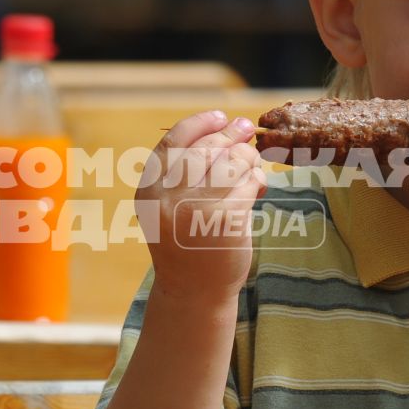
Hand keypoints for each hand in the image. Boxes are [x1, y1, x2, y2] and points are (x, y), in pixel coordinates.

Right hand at [137, 109, 267, 299]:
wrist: (193, 290)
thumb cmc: (185, 242)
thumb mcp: (169, 206)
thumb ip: (185, 173)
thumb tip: (227, 130)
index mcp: (150, 190)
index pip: (174, 141)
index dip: (199, 124)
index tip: (219, 117)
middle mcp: (169, 197)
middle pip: (207, 148)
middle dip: (231, 134)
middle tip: (247, 129)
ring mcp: (197, 208)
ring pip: (233, 162)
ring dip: (249, 157)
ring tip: (252, 164)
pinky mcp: (226, 220)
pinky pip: (250, 183)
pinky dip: (258, 180)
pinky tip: (258, 187)